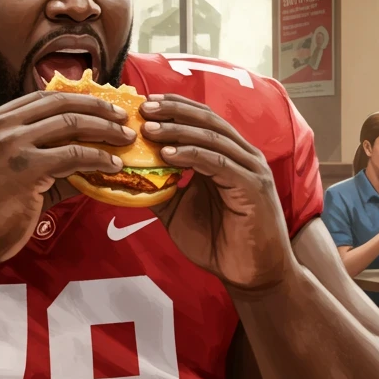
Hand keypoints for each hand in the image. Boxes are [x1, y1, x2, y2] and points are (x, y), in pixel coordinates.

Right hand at [0, 90, 134, 265]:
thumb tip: (83, 164)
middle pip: (61, 104)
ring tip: (125, 138)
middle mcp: (1, 127)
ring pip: (71, 124)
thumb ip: (37, 162)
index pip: (42, 98)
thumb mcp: (0, 173)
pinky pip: (74, 155)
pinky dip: (98, 159)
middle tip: (122, 116)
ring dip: (104, 130)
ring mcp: (12, 145)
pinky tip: (112, 166)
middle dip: (97, 107)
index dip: (76, 98)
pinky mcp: (27, 169)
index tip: (100, 105)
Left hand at [137, 92, 292, 290]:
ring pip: (211, 138)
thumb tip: (125, 177)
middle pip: (207, 120)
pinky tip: (168, 155)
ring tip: (149, 129)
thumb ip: (158, 190)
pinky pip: (218, 163)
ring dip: (178, 130)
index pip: (202, 120)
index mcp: (228, 155)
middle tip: (144, 108)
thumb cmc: (219, 242)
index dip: (175, 108)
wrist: (250, 275)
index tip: (144, 104)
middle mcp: (242, 155)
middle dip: (174, 111)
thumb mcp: (178, 212)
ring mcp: (250, 169)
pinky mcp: (252, 186)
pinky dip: (192, 155)